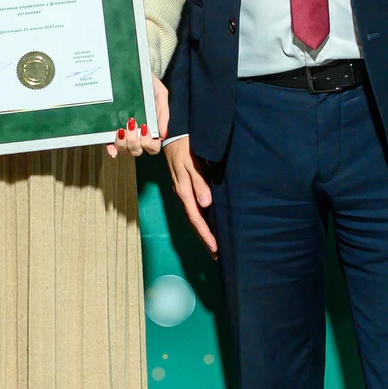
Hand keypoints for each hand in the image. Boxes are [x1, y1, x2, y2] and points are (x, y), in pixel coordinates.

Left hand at [105, 76, 167, 158]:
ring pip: (124, 149)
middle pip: (137, 151)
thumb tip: (163, 134)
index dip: (149, 144)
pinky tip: (111, 149)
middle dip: (135, 142)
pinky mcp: (111, 127)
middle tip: (133, 124)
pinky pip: (111, 143)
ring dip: (123, 143)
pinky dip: (111, 148)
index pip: (153, 147)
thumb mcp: (160, 94)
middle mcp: (138, 133)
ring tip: (122, 128)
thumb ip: (163, 113)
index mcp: (151, 127)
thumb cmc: (149, 84)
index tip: (145, 129)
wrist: (133, 69)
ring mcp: (125, 131)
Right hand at [164, 136, 217, 257]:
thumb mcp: (191, 162)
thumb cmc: (183, 146)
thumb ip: (198, 182)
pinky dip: (199, 220)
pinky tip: (205, 223)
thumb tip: (206, 204)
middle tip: (216, 254)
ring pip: (192, 216)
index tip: (216, 248)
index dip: (205, 234)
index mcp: (183, 190)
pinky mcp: (183, 187)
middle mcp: (181, 194)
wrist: (171, 134)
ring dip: (202, 231)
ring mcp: (181, 191)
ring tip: (213, 245)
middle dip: (204, 238)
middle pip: (193, 221)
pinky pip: (191, 208)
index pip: (195, 217)